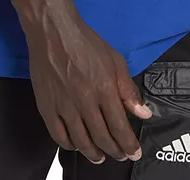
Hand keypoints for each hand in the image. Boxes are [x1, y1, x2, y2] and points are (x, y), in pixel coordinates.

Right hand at [24, 3, 151, 164]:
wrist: (54, 32)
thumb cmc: (85, 43)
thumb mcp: (115, 60)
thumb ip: (129, 89)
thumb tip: (143, 113)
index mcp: (104, 88)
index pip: (119, 126)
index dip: (128, 144)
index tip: (134, 153)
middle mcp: (84, 101)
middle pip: (102, 137)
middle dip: (114, 151)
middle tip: (120, 155)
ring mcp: (63, 105)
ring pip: (81, 140)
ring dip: (93, 153)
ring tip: (100, 157)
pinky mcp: (46, 106)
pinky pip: (58, 135)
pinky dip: (69, 145)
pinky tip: (76, 145)